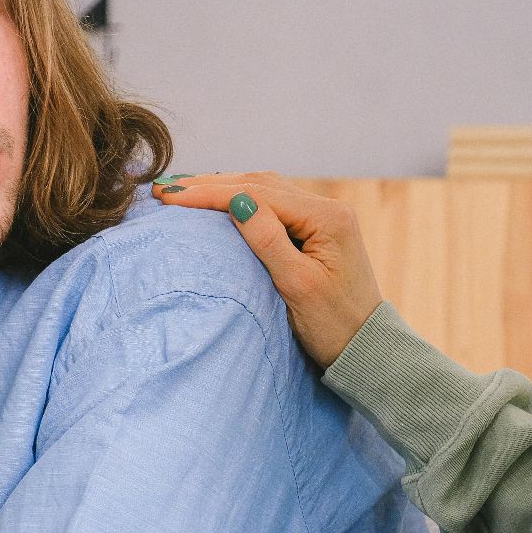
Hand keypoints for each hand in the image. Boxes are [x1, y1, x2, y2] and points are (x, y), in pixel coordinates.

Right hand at [153, 172, 383, 366]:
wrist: (365, 348)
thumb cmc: (334, 326)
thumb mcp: (297, 286)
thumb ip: (268, 240)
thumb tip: (236, 201)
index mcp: (327, 217)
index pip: (259, 194)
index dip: (211, 193)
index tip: (171, 196)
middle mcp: (327, 208)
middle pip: (260, 184)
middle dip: (211, 184)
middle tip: (165, 188)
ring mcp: (322, 218)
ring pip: (264, 191)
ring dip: (223, 188)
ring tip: (182, 190)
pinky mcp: (315, 231)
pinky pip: (272, 206)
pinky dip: (240, 200)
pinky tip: (217, 202)